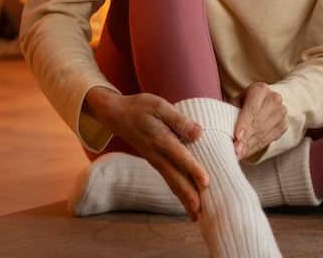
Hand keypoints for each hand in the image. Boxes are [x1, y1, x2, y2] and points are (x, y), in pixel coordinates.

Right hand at [85, 87, 209, 220]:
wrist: (115, 114)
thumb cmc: (140, 107)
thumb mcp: (159, 106)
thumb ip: (179, 120)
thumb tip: (198, 133)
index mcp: (160, 139)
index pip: (180, 157)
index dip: (193, 169)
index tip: (206, 182)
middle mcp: (157, 155)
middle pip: (175, 178)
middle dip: (188, 196)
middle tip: (201, 213)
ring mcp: (155, 160)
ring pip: (171, 182)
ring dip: (183, 199)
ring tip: (196, 215)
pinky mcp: (155, 162)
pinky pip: (168, 179)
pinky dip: (178, 191)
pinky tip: (187, 200)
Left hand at [233, 82, 287, 159]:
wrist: (264, 103)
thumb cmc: (244, 103)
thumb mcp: (235, 102)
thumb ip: (231, 113)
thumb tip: (223, 131)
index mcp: (260, 89)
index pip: (252, 108)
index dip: (244, 123)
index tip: (237, 137)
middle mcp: (274, 98)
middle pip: (259, 122)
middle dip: (246, 138)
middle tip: (235, 151)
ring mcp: (281, 112)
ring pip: (265, 132)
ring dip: (250, 145)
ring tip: (238, 154)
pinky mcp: (284, 125)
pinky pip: (269, 139)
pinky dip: (256, 147)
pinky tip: (247, 152)